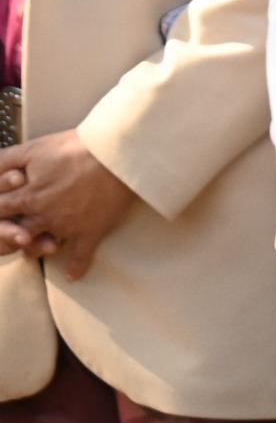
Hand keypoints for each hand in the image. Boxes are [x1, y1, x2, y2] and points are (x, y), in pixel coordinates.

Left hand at [0, 132, 138, 279]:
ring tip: (34, 247)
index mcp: (28, 196)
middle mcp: (44, 216)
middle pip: (15, 234)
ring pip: (40, 248)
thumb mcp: (35, 148)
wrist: (118, 154)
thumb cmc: (77, 147)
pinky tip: (73, 275)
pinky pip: (81, 256)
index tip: (1, 210)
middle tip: (12, 232)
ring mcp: (68, 227)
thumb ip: (6, 160)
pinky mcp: (92, 231)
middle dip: (8, 234)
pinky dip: (77, 268)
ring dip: (34, 249)